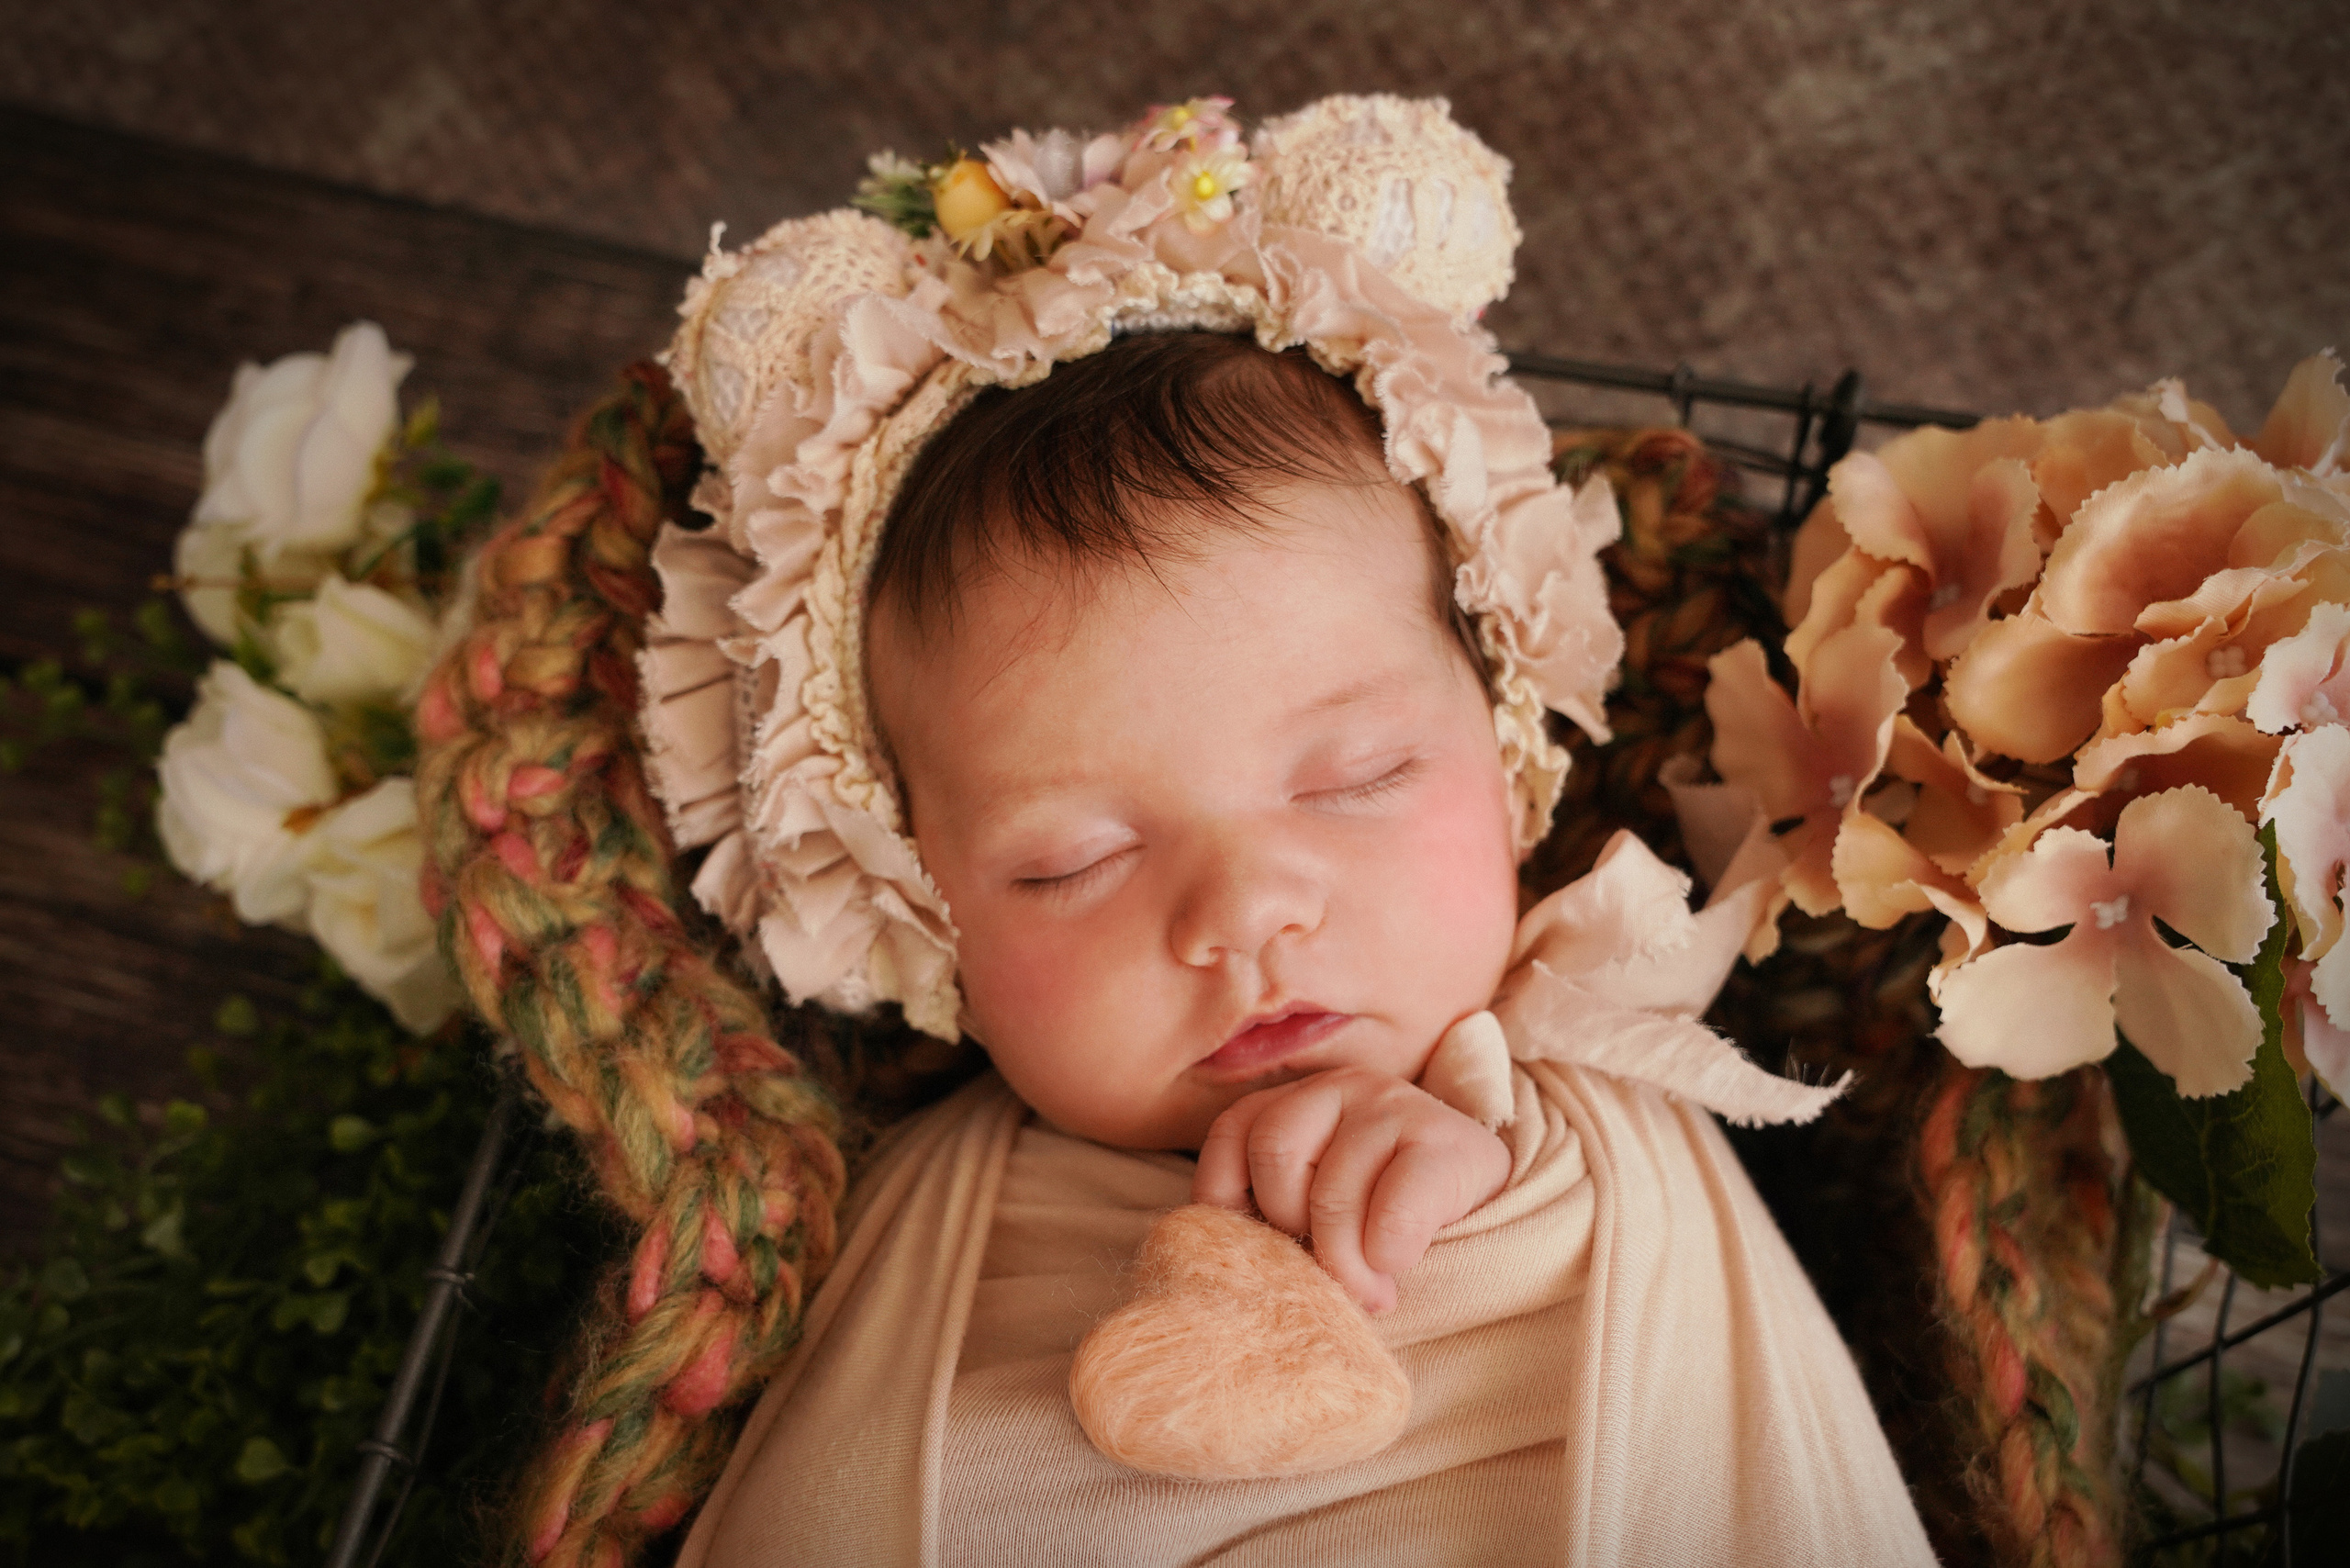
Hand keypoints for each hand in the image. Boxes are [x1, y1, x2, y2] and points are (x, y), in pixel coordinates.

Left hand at [1191, 1066, 1509, 1313]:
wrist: (1483, 1200)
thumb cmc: (1376, 1213)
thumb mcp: (1312, 1205)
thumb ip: (1269, 1216)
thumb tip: (1237, 1264)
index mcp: (1291, 1101)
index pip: (1230, 1136)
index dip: (1229, 1201)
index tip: (1259, 1246)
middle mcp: (1336, 1088)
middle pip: (1274, 1154)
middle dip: (1290, 1227)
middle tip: (1322, 1266)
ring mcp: (1392, 1105)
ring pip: (1332, 1192)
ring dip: (1344, 1260)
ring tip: (1367, 1287)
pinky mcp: (1444, 1139)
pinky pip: (1394, 1211)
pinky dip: (1387, 1254)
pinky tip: (1397, 1264)